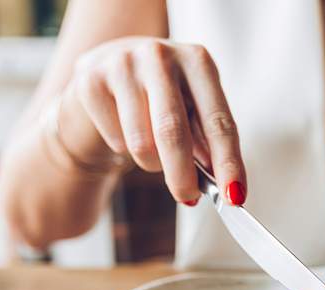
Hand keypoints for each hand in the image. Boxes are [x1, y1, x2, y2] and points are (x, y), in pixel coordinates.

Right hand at [68, 37, 245, 205]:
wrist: (105, 74)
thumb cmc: (159, 99)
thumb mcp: (191, 112)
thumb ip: (207, 144)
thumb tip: (224, 188)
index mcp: (197, 62)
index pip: (219, 121)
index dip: (228, 162)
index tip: (235, 196)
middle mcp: (160, 56)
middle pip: (173, 131)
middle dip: (183, 175)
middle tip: (188, 198)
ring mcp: (122, 65)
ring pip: (141, 143)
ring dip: (152, 164)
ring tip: (153, 153)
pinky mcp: (90, 81)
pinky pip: (116, 141)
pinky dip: (124, 151)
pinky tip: (124, 131)